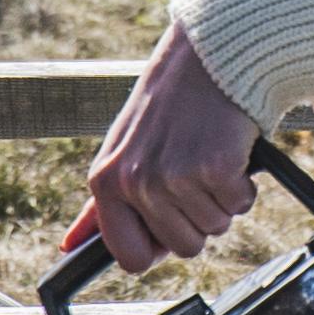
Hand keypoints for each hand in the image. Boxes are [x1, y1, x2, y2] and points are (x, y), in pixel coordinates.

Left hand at [83, 20, 260, 273]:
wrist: (208, 56)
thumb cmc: (167, 106)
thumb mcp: (120, 152)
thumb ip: (98, 205)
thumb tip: (70, 246)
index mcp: (106, 182)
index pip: (130, 258)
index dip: (158, 247)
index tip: (170, 225)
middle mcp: (135, 182)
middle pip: (184, 248)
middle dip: (199, 218)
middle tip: (194, 173)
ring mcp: (175, 176)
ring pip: (215, 228)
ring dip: (222, 199)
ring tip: (209, 156)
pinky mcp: (215, 167)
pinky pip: (241, 205)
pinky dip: (244, 184)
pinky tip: (230, 152)